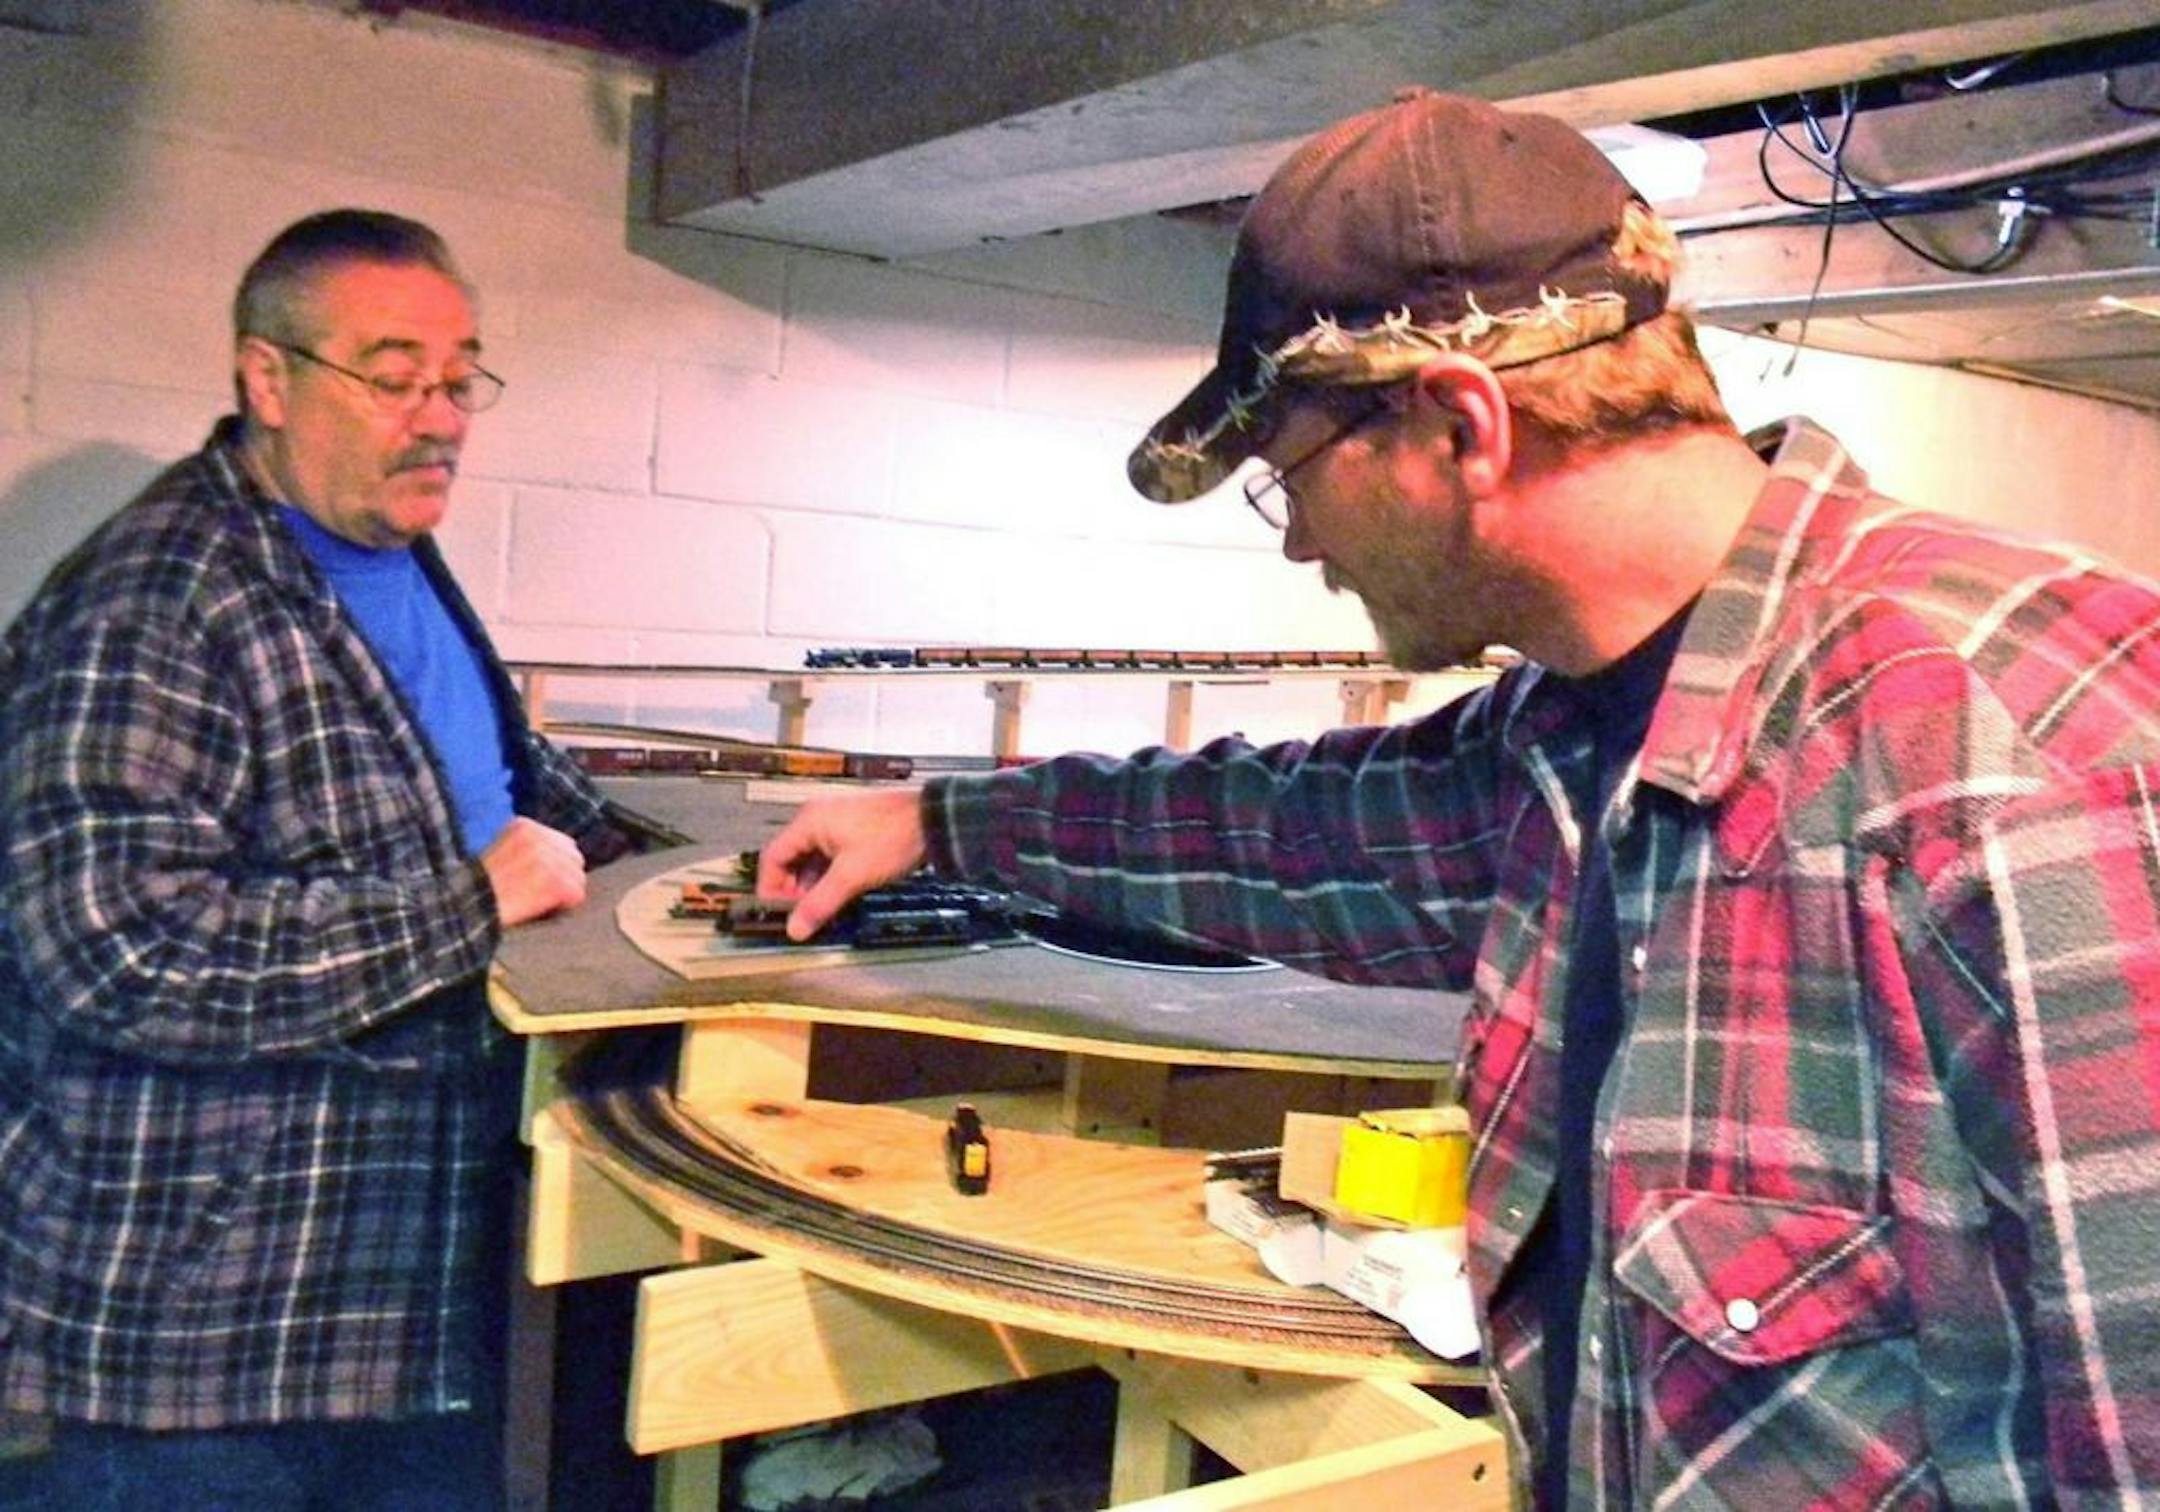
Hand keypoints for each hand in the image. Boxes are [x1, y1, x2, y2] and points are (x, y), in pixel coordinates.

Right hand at [481, 817, 588, 927]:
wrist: (468, 903)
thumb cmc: (479, 884)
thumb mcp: (500, 850)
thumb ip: (528, 848)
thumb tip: (555, 858)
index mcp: (524, 826)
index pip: (562, 842)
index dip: (557, 863)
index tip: (546, 877)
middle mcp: (538, 839)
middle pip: (574, 857)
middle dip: (565, 875)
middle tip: (549, 891)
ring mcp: (548, 860)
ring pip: (577, 876)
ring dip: (566, 890)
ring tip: (545, 901)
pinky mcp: (554, 882)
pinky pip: (576, 893)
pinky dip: (566, 903)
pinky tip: (548, 907)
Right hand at [756, 788, 926, 940]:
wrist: (932, 821)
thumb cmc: (892, 839)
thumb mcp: (852, 876)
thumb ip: (820, 904)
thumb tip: (795, 929)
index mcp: (809, 822)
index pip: (773, 857)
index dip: (771, 888)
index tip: (777, 913)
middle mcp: (817, 819)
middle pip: (790, 859)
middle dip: (792, 890)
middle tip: (802, 915)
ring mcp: (835, 824)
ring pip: (810, 860)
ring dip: (812, 886)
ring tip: (821, 910)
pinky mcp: (852, 832)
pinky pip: (828, 857)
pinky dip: (828, 877)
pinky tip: (837, 896)